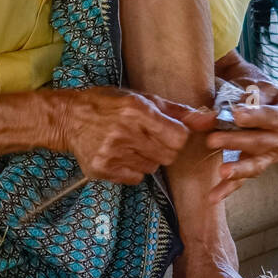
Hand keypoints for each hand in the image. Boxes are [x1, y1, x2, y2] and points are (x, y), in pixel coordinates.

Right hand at [56, 87, 204, 183]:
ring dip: (149, 159)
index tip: (169, 131)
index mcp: (137, 111)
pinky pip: (135, 178)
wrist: (68, 118)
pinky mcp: (102, 170)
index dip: (178, 136)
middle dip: (166, 148)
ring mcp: (112, 154)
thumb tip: (209, 119)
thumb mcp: (142, 98)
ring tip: (132, 144)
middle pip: (169, 155)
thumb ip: (178, 111)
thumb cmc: (108, 104)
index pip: (179, 137)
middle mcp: (125, 133)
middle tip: (149, 138)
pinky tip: (121, 155)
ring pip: (153, 168)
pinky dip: (134, 169)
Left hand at [190, 78, 277, 202]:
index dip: (256, 116)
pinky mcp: (259, 166)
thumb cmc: (259, 91)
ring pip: (256, 163)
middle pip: (262, 141)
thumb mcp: (251, 87)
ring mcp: (275, 155)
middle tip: (214, 139)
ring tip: (222, 171)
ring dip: (237, 168)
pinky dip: (229, 188)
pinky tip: (214, 196)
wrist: (262, 98)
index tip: (237, 115)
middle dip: (237, 141)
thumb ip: (230, 101)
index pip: (274, 116)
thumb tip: (202, 118)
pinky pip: (245, 179)